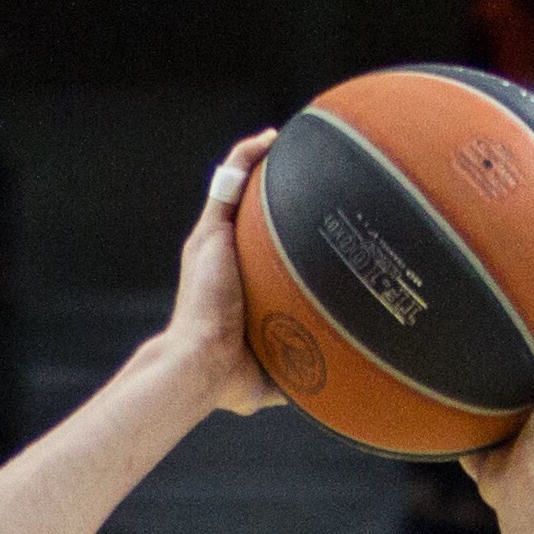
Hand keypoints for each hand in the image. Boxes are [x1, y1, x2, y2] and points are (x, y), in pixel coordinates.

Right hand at [161, 130, 284, 415]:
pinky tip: (270, 139)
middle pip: (243, 213)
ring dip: (256, 165)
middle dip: (269, 192)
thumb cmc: (228, 378)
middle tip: (304, 174)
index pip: (253, 248)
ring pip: (233, 191)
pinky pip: (227, 183)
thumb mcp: (274, 374)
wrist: (200, 367)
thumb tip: (334, 394)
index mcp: (234, 287)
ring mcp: (212, 244)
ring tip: (285, 143)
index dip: (277, 231)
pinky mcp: (208, 234)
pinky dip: (245, 159)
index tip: (307, 219)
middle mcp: (220, 259)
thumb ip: (300, 373)